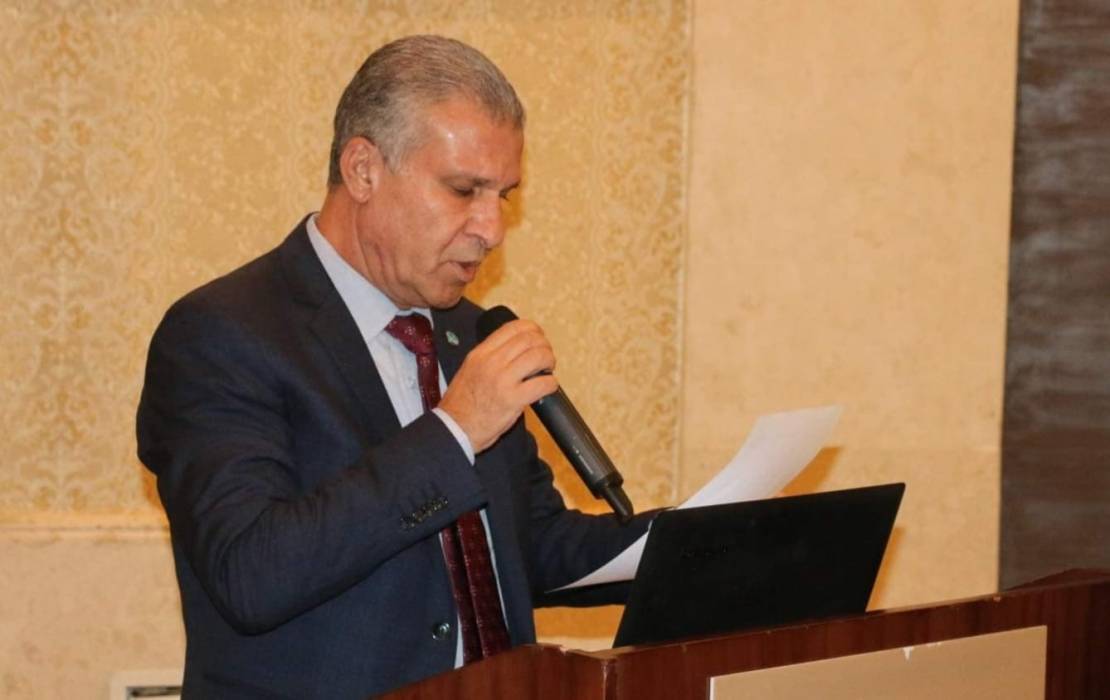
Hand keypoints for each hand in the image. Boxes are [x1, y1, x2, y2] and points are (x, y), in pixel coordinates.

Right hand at [438, 318, 558, 452]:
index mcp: (481, 354)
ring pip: (538, 357)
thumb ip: (489, 357)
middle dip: (544, 345)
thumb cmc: (461, 403)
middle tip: (546, 356)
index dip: (532, 329)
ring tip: (548, 369)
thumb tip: (515, 351)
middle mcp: (492, 362)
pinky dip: (551, 383)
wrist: (454, 429)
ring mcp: (503, 380)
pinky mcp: (513, 400)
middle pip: (529, 339)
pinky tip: (548, 387)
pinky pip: (542, 384)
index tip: (538, 336)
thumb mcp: (469, 369)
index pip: (512, 328)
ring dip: (549, 361)